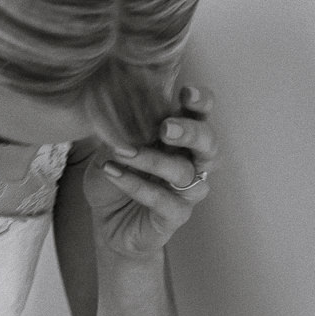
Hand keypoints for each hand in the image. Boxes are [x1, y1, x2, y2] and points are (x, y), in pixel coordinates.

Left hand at [83, 85, 214, 259]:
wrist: (106, 224)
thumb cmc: (115, 180)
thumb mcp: (110, 149)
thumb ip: (120, 130)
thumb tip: (117, 107)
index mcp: (180, 138)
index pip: (199, 115)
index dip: (201, 103)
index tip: (187, 92)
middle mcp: (191, 162)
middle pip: (208, 144)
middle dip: (191, 132)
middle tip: (166, 128)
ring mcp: (186, 191)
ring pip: (184, 173)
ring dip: (153, 160)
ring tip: (122, 152)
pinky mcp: (175, 216)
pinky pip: (164, 200)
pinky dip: (137, 185)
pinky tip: (113, 173)